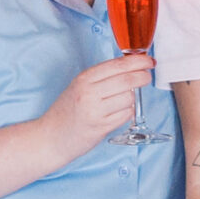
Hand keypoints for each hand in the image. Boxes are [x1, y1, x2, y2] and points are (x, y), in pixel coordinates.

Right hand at [42, 53, 156, 153]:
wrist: (51, 137)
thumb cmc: (67, 111)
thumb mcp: (79, 86)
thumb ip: (101, 78)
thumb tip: (130, 67)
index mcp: (84, 78)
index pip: (118, 65)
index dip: (138, 61)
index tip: (148, 61)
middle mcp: (89, 92)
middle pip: (127, 80)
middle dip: (143, 77)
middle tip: (147, 76)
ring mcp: (95, 110)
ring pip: (129, 98)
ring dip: (132, 98)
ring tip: (124, 100)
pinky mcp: (101, 127)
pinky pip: (126, 115)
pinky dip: (128, 112)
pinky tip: (120, 112)